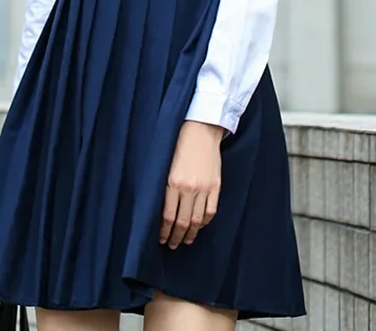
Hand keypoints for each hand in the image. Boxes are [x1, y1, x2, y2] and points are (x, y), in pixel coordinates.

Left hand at [159, 120, 223, 249]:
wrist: (200, 130)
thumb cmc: (178, 144)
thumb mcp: (165, 165)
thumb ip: (164, 187)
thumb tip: (159, 210)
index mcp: (172, 183)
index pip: (168, 217)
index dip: (164, 232)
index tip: (162, 239)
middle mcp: (189, 188)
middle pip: (182, 222)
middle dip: (176, 237)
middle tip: (172, 245)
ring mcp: (204, 188)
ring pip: (197, 220)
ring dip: (191, 233)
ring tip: (186, 240)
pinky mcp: (216, 186)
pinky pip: (211, 211)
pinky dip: (204, 222)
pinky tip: (199, 226)